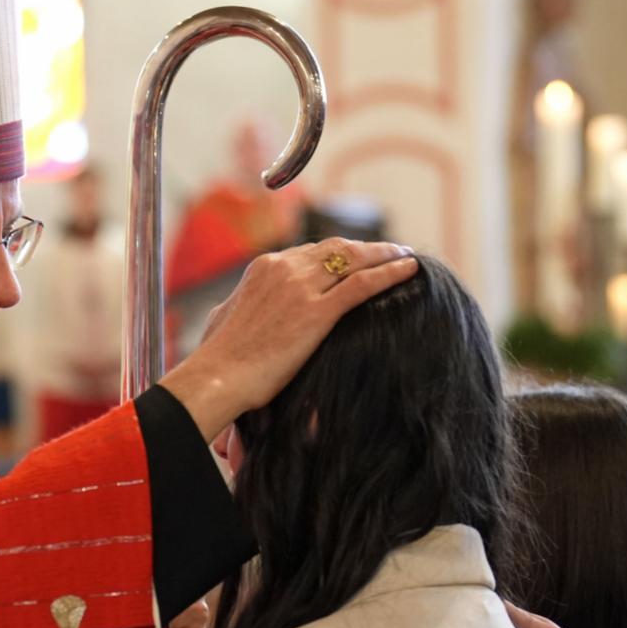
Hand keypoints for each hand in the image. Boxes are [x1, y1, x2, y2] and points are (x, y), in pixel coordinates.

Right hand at [156, 240, 419, 440]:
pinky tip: (410, 270)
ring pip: (353, 259)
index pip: (311, 252)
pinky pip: (362, 285)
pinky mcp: (316, 313)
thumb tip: (237, 307)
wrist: (216, 378)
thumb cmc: (218, 359)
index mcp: (263, 267)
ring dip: (384, 254)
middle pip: (336, 249)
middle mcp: (283, 268)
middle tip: (391, 251)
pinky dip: (389, 273)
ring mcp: (301, 288)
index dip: (339, 253)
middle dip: (366, 249)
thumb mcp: (225, 318)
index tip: (357, 257)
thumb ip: (241, 305)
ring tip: (405, 256)